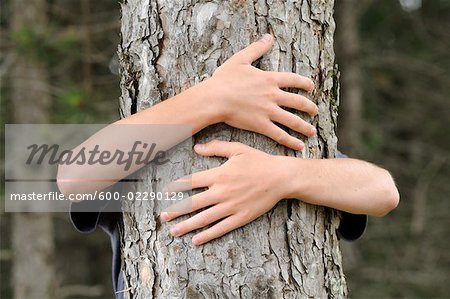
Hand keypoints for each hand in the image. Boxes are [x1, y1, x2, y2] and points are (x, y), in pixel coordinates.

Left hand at [160, 140, 291, 244]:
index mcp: (219, 174)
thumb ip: (216, 148)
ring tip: (174, 232)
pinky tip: (196, 240)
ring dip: (187, 226)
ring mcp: (231, 206)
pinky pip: (221, 228)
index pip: (191, 182)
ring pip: (204, 219)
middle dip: (176, 210)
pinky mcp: (241, 217)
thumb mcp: (238, 149)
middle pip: (193, 203)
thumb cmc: (259, 161)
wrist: (281, 177)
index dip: (176, 187)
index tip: (165, 192)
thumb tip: (196, 148)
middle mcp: (221, 192)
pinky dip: (207, 235)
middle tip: (163, 217)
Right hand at [206, 34, 317, 149]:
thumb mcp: (241, 59)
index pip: (293, 80)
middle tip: (315, 111)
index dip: (304, 83)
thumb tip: (268, 37)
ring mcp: (268, 111)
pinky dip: (291, 141)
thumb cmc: (224, 79)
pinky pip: (280, 135)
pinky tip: (299, 146)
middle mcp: (273, 95)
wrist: (215, 98)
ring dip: (304, 126)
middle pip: (298, 102)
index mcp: (270, 79)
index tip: (311, 87)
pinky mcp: (261, 125)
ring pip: (292, 120)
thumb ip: (257, 48)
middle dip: (309, 107)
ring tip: (312, 131)